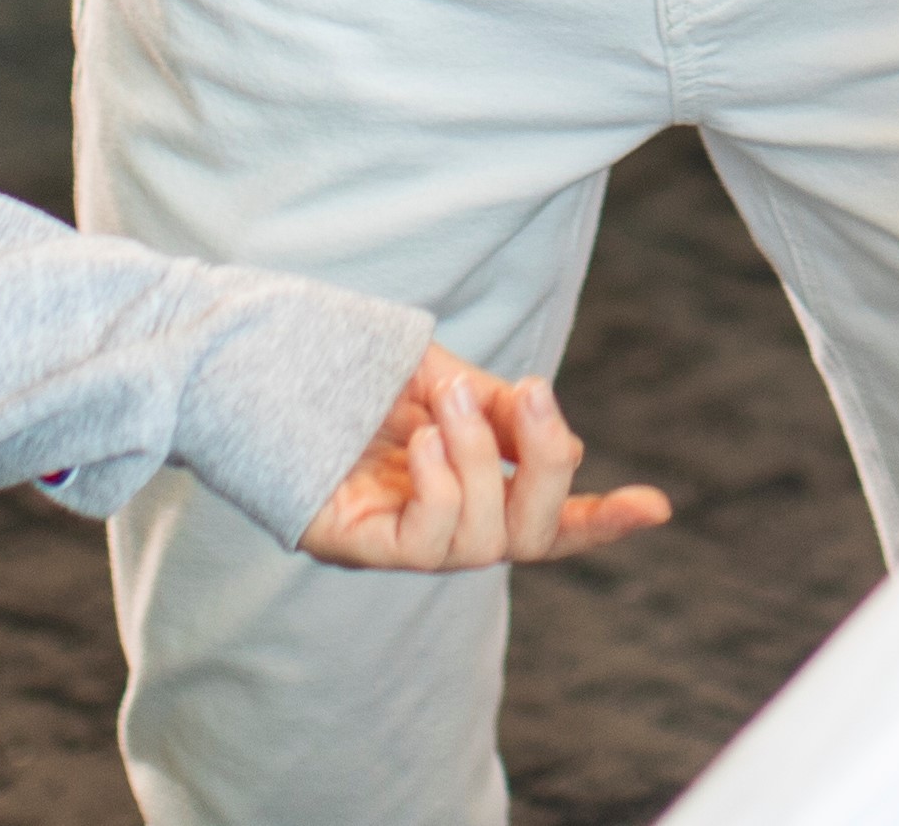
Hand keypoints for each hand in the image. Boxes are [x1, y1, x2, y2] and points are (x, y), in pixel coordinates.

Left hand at [301, 345, 670, 572]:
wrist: (238, 353)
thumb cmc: (335, 361)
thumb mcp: (435, 374)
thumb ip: (488, 407)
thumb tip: (540, 428)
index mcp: (462, 481)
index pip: (545, 516)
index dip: (602, 518)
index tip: (660, 507)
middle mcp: (435, 522)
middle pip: (530, 534)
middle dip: (550, 467)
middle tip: (533, 392)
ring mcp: (394, 539)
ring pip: (483, 540)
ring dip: (482, 459)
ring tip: (451, 399)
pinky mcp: (351, 545)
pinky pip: (424, 542)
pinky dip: (442, 487)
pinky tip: (421, 439)